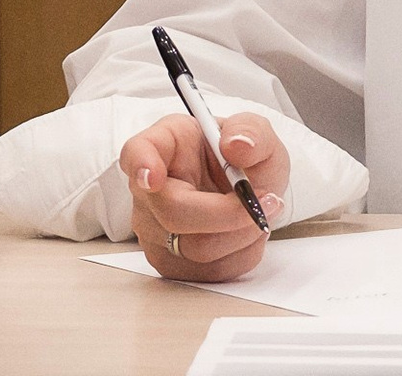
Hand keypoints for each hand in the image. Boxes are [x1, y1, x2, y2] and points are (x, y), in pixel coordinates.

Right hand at [121, 112, 288, 282]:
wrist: (248, 186)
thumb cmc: (240, 156)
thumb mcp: (255, 132)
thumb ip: (250, 130)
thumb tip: (237, 145)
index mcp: (163, 145)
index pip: (136, 152)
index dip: (141, 165)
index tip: (153, 176)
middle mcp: (148, 191)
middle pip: (173, 213)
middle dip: (229, 212)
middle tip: (265, 200)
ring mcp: (155, 231)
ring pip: (197, 249)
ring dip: (243, 233)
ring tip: (263, 210)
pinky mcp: (172, 263)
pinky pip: (211, 271)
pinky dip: (243, 252)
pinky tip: (249, 231)